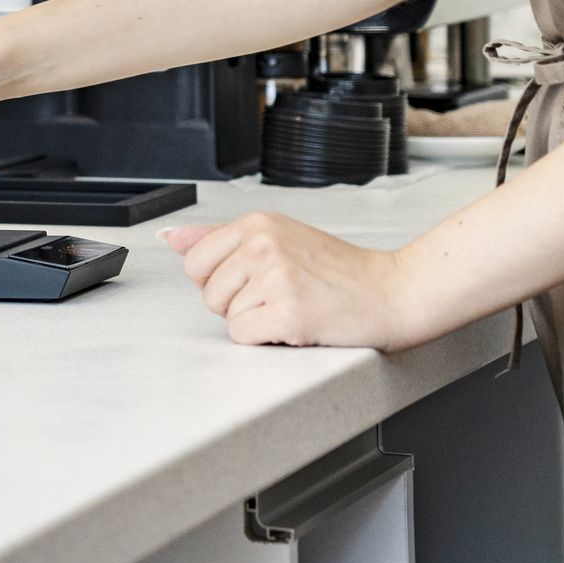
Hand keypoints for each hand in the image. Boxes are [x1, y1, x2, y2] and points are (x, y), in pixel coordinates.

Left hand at [161, 213, 419, 348]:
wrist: (392, 293)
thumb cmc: (339, 272)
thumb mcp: (278, 238)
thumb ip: (219, 238)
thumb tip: (171, 236)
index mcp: (257, 223)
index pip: (195, 263)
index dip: (222, 282)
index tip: (256, 280)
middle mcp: (263, 243)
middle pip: (209, 293)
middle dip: (238, 305)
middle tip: (280, 295)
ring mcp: (276, 276)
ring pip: (228, 317)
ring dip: (257, 322)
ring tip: (293, 306)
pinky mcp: (289, 311)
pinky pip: (245, 337)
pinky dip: (268, 339)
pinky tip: (297, 323)